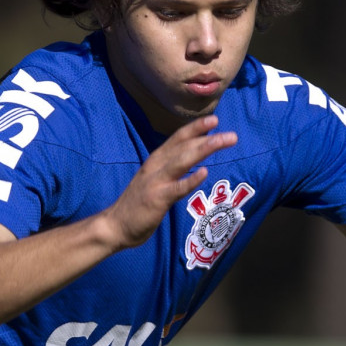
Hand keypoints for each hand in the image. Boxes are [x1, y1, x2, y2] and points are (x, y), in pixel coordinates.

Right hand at [102, 115, 237, 248]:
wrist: (114, 225)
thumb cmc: (137, 204)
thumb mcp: (153, 180)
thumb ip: (170, 169)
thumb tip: (191, 159)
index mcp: (155, 161)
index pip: (177, 140)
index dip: (195, 129)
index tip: (213, 120)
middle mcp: (155, 167)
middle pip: (183, 147)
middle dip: (207, 137)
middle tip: (231, 135)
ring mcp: (156, 182)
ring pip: (182, 161)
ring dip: (203, 149)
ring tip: (222, 142)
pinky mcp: (157, 199)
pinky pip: (177, 188)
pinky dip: (190, 180)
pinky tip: (204, 173)